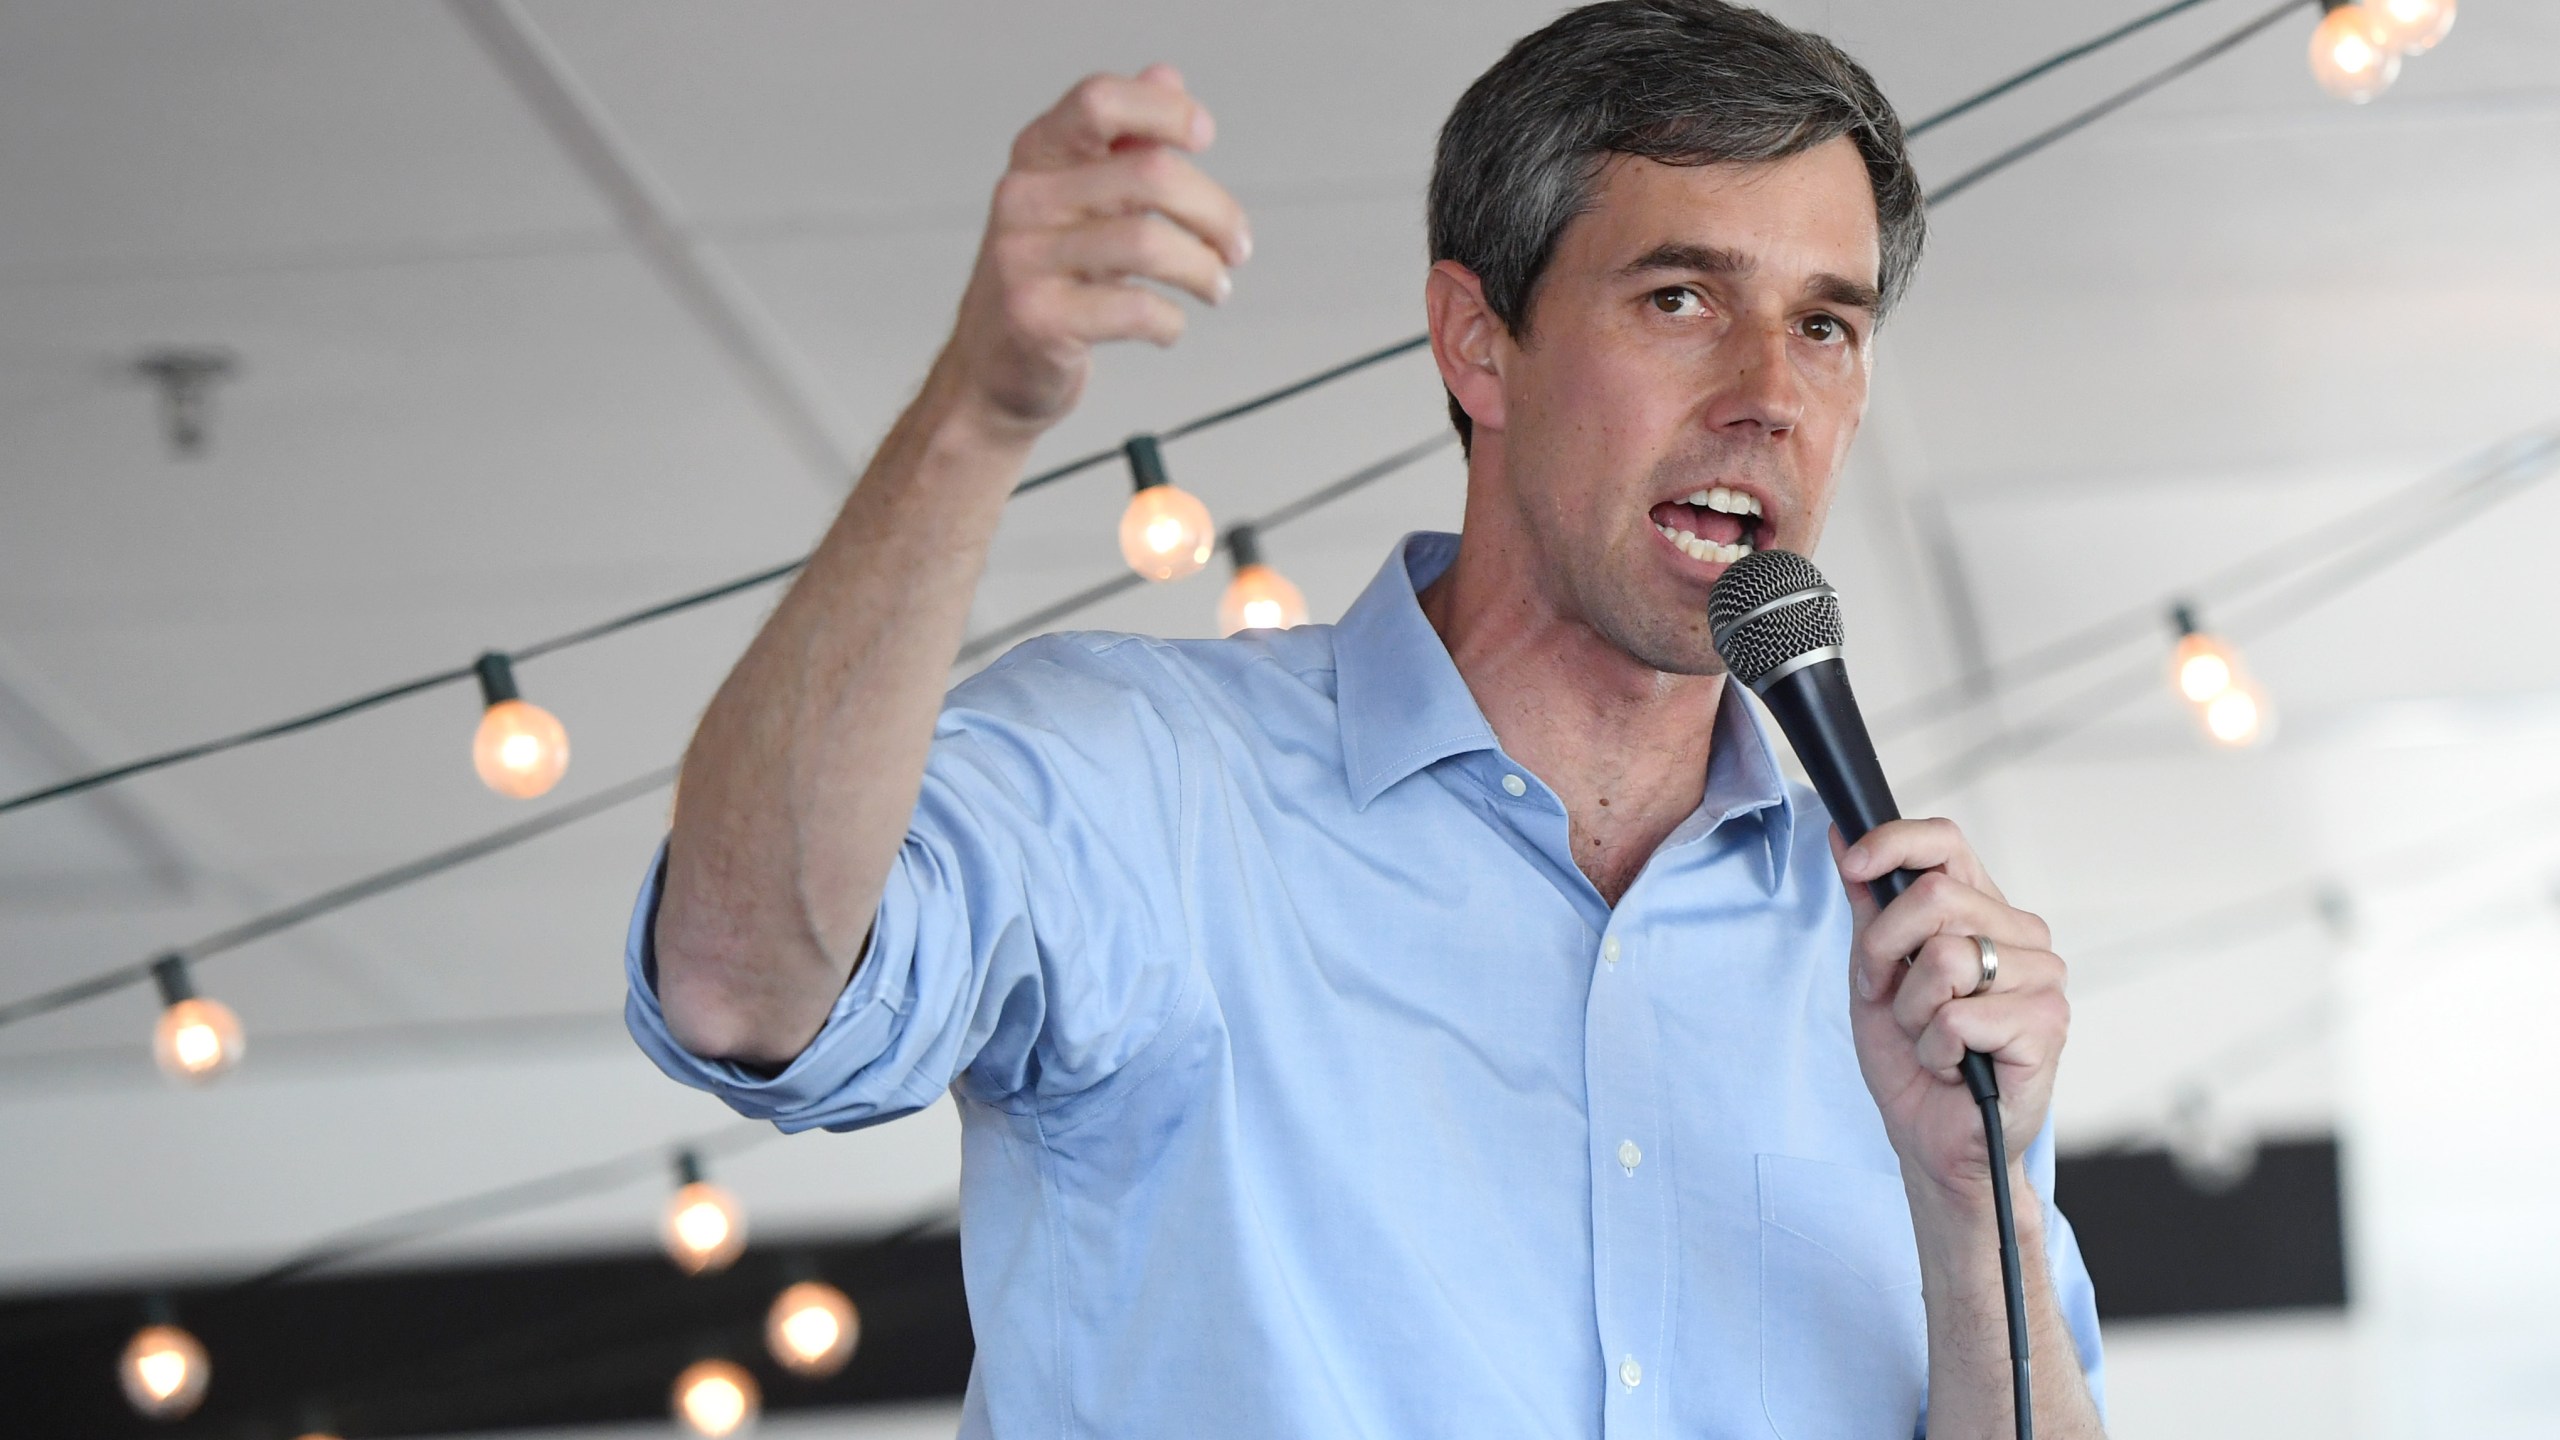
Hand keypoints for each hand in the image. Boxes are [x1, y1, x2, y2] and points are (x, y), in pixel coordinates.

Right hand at [941, 64, 1250, 435]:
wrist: (992, 369)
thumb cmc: (1047, 279)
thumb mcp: (1079, 199)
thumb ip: (1123, 141)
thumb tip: (1167, 78)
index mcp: (1038, 156)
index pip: (1099, 101)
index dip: (1163, 111)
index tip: (1203, 136)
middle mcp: (1025, 198)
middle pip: (1149, 174)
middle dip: (1216, 212)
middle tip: (1236, 246)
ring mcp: (1025, 258)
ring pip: (1150, 243)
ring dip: (1203, 269)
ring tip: (1214, 286)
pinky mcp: (1037, 317)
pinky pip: (1135, 308)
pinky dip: (1170, 321)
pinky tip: (1167, 324)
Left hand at [1832, 819, 2069, 1212]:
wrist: (1935, 1141)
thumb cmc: (1912, 1059)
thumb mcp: (1873, 974)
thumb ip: (1868, 908)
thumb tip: (1843, 835)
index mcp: (1983, 911)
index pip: (1946, 842)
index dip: (1894, 843)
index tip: (1854, 865)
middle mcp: (2021, 936)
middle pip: (1934, 897)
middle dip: (1885, 953)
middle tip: (1890, 999)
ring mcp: (2042, 979)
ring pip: (1946, 959)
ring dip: (1912, 1011)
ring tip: (1931, 1039)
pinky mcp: (2047, 1025)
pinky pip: (1959, 1017)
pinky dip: (1936, 1049)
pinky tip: (1955, 1066)